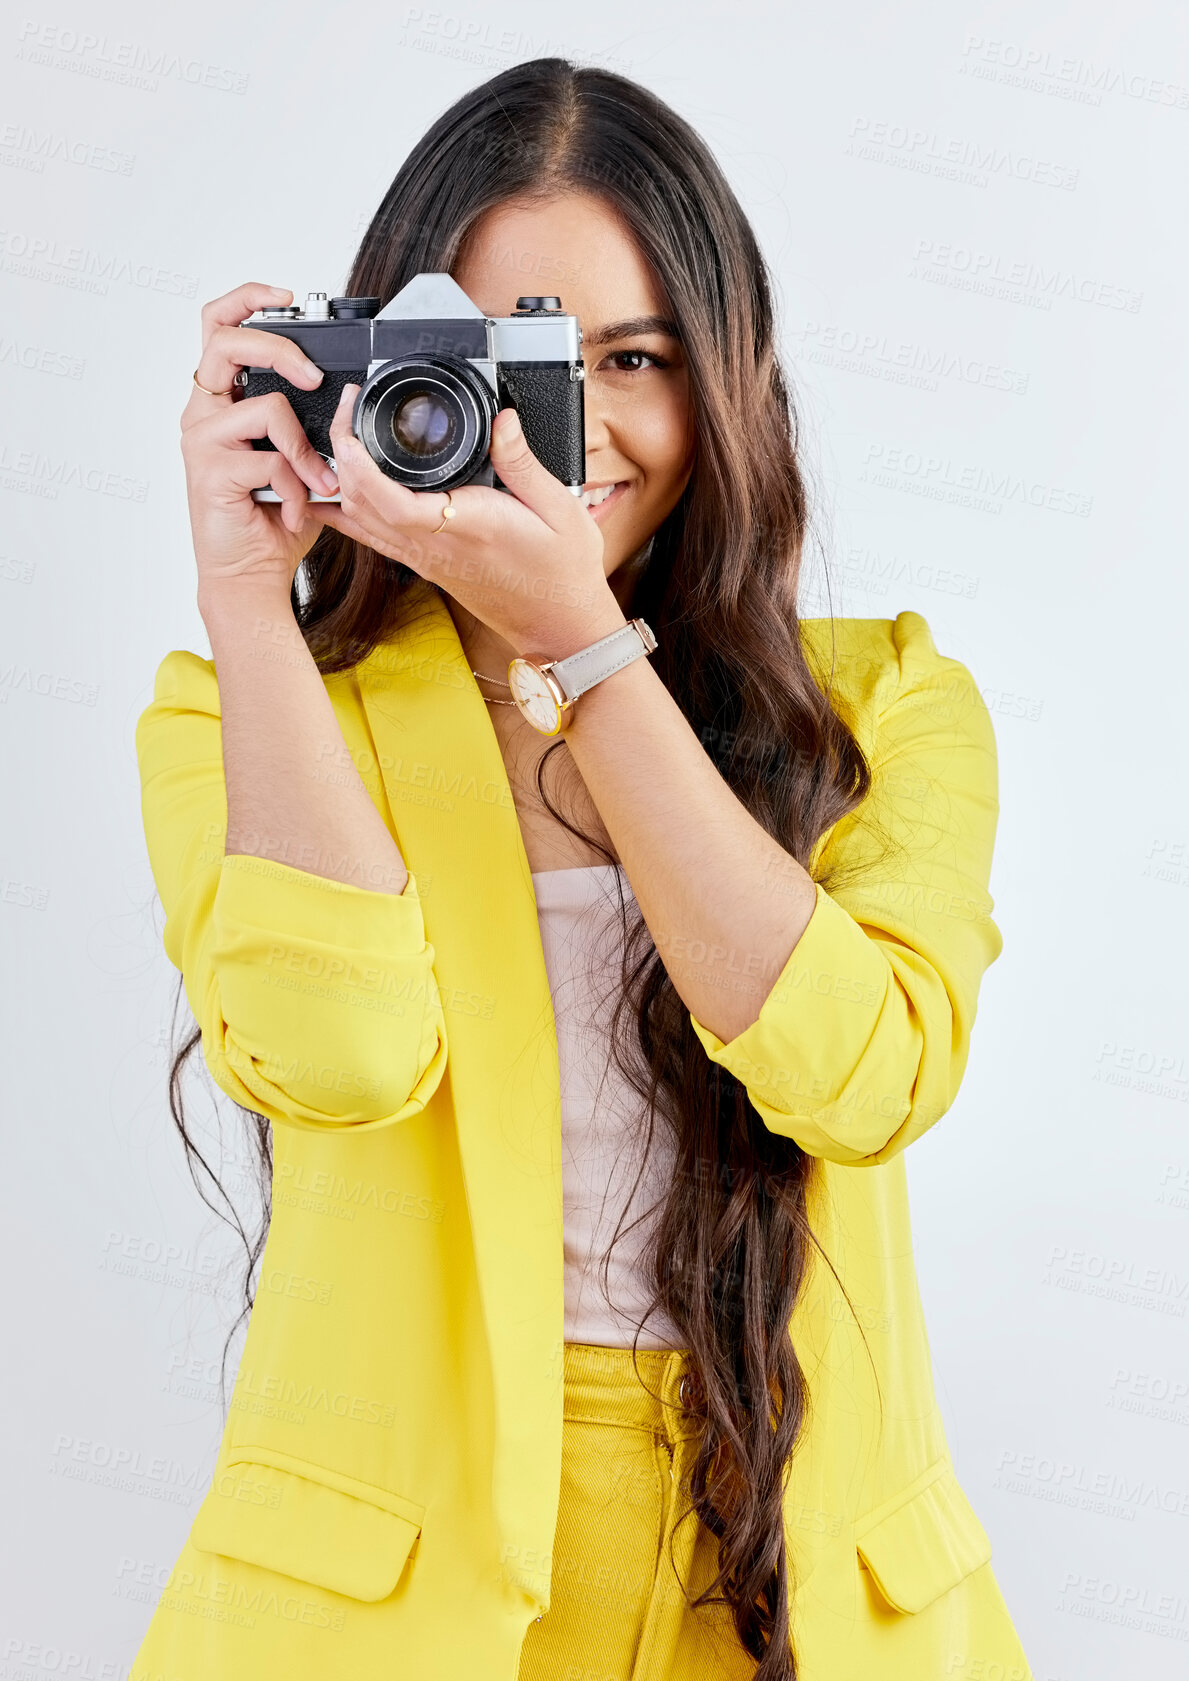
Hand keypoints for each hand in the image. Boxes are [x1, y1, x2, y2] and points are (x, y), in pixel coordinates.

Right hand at [182, 281, 341, 607]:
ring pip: (267, 407)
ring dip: (306, 451)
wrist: (250, 574)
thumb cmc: (272, 519)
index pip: (218, 326)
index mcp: (220, 401)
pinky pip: (273, 459)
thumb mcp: (301, 460)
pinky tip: (294, 512)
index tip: (285, 296)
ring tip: (316, 485)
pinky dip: (298, 488)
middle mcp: (202, 413)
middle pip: (227, 341)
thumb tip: (345, 396)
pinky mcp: (210, 471)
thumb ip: (311, 425)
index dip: (247, 299)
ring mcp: (202, 440)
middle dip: (279, 347)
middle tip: (312, 377)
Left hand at [319, 386, 623, 655]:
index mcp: (468, 526)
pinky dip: (347, 513)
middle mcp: (436, 546)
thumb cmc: (563, 572)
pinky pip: (372, 538)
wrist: (558, 624)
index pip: (392, 499)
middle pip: (362, 503)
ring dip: (343, 479)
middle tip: (348, 411)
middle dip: (343, 453)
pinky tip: (331, 496)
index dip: (359, 462)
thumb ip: (523, 462)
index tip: (352, 422)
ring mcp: (425, 560)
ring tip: (345, 438)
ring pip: (361, 521)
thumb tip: (502, 419)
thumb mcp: (560, 508)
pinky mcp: (425, 566)